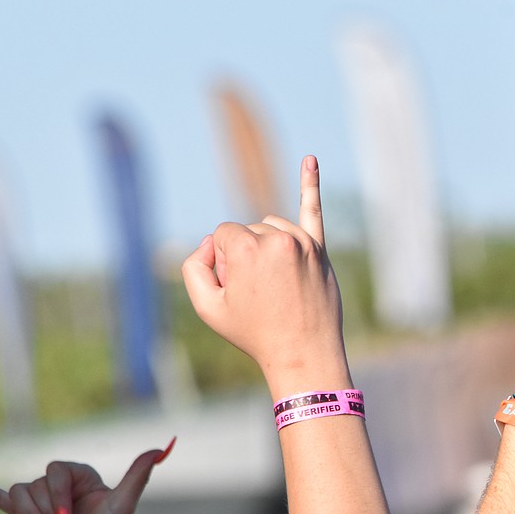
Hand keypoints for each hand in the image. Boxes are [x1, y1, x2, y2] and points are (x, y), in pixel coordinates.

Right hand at [0, 443, 173, 513]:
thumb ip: (139, 474)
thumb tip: (162, 447)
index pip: (55, 472)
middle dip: (45, 513)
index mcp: (76, 473)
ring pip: (18, 495)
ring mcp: (36, 497)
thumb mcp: (123, 504)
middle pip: (34, 485)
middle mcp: (54, 481)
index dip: (59, 497)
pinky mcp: (21, 512)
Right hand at [182, 155, 347, 393]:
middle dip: (245, 257)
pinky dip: (310, 184)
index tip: (238, 290)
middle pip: (248, 230)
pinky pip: (314, 211)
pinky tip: (310, 159)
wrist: (304, 354)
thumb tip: (211, 244)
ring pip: (272, 227)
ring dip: (267, 246)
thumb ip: (194, 266)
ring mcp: (303, 242)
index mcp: (246, 247)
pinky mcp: (320, 250)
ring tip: (275, 283)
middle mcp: (277, 238)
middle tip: (260, 295)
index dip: (224, 263)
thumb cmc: (254, 334)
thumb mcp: (207, 306)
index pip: (223, 235)